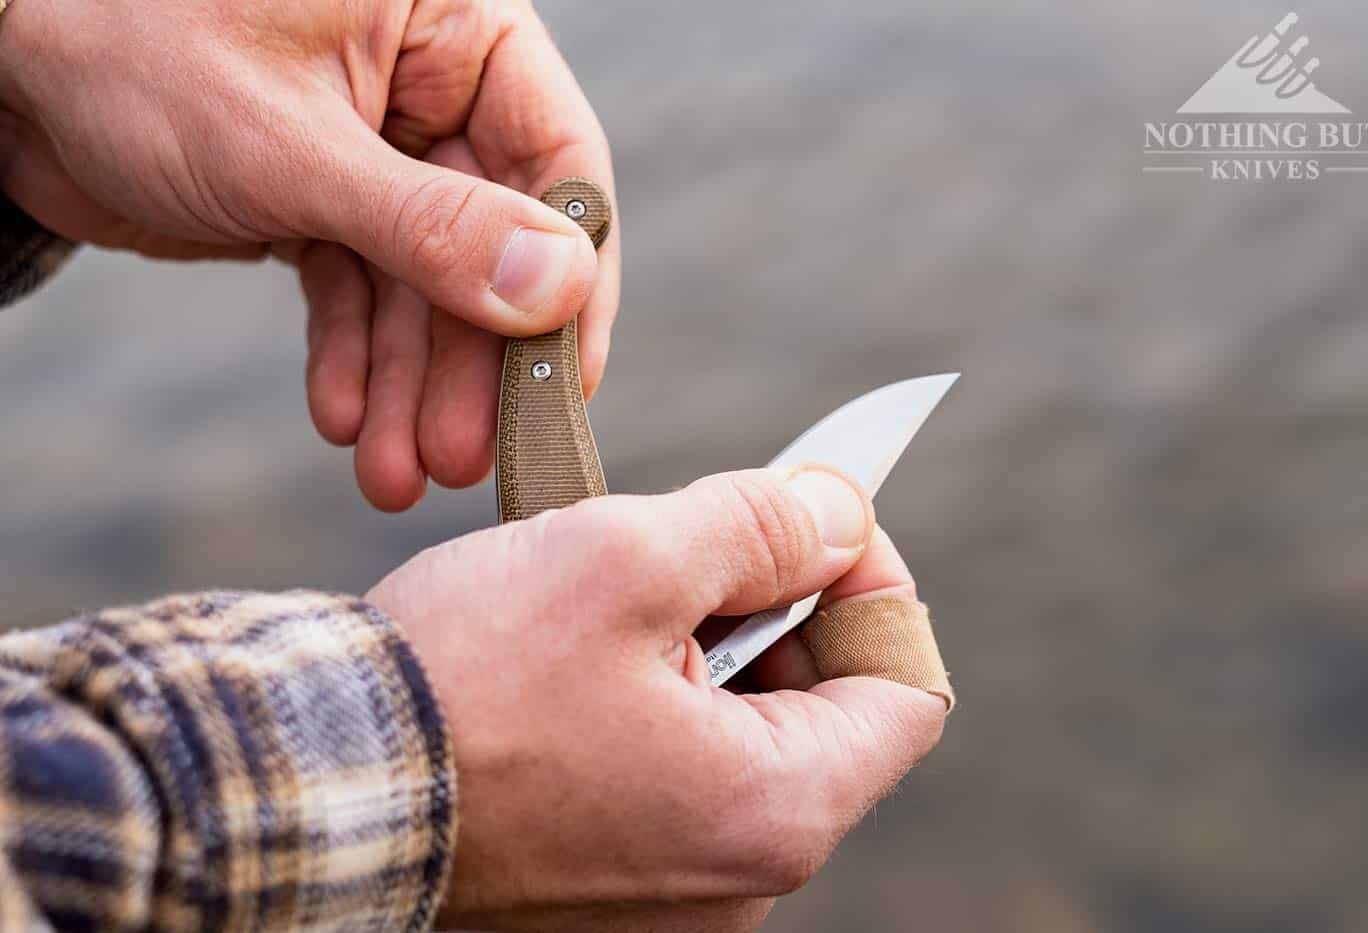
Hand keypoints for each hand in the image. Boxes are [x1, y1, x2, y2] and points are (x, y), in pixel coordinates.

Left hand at [0, 0, 618, 509]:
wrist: (0, 74)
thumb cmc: (127, 47)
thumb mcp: (288, 146)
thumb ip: (429, 226)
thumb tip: (558, 290)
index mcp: (454, 30)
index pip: (558, 161)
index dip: (569, 283)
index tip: (562, 386)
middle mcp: (432, 91)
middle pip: (495, 245)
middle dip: (469, 363)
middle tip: (461, 461)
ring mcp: (381, 153)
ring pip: (425, 288)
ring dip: (410, 387)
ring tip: (392, 474)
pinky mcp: (325, 206)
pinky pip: (361, 296)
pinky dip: (351, 360)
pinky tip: (342, 420)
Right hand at [367, 468, 947, 930]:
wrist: (305, 785)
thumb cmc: (463, 680)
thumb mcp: (627, 560)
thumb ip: (761, 528)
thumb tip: (839, 515)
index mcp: (773, 810)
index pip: (905, 685)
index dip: (876, 582)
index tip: (817, 518)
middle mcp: (740, 880)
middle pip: (824, 709)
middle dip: (777, 606)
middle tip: (696, 544)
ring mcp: (671, 894)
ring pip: (740, 735)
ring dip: (704, 646)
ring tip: (613, 604)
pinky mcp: (608, 886)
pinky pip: (673, 774)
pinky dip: (652, 700)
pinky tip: (576, 663)